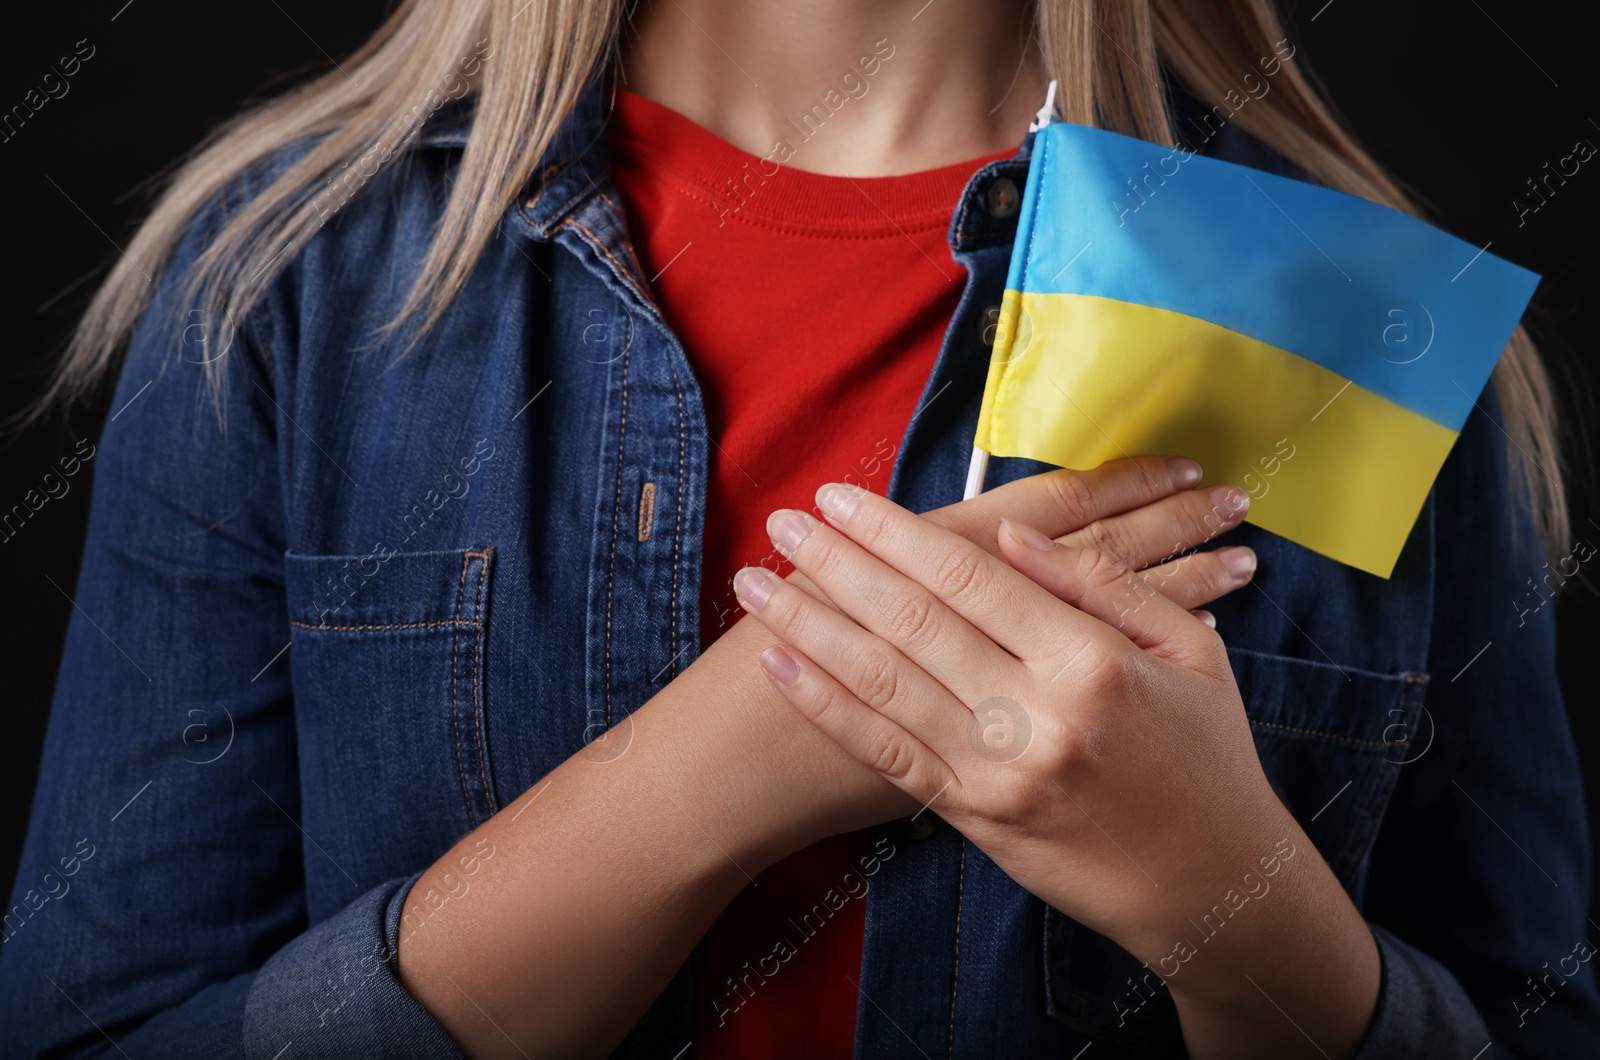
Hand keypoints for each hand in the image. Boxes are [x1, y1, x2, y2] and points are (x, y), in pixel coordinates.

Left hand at [733, 481, 1379, 1057]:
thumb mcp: (1191, 652)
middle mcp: (1035, 716)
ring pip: (884, 684)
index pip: (969, 577)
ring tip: (756, 583)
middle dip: (836, 565)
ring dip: (810, 627)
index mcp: (1090, 661)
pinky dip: (829, 708)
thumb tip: (1014, 534)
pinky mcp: (974, 819)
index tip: (842, 498)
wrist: (1212, 889)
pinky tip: (784, 666)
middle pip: (911, 621)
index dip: (895, 532)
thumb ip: (1102, 586)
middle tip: (780, 522)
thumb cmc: (1206, 755)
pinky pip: (886, 755)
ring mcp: (997, 774)